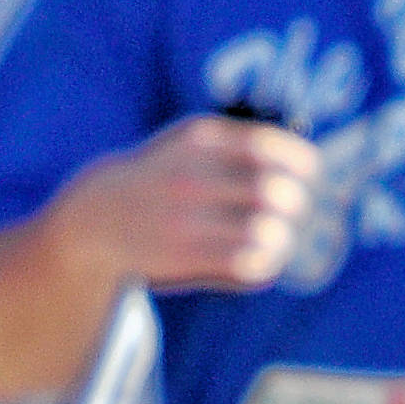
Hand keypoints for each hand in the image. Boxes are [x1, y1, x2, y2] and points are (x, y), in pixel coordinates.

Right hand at [55, 113, 320, 292]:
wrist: (92, 220)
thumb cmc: (159, 179)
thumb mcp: (190, 142)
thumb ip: (244, 144)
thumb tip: (312, 161)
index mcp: (198, 138)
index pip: (272, 148)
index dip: (302, 165)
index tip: (306, 175)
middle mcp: (192, 175)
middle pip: (277, 194)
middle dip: (294, 204)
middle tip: (289, 211)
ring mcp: (185, 218)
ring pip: (268, 234)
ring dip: (281, 239)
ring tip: (274, 240)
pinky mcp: (182, 256)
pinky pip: (250, 265)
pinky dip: (264, 265)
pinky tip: (256, 261)